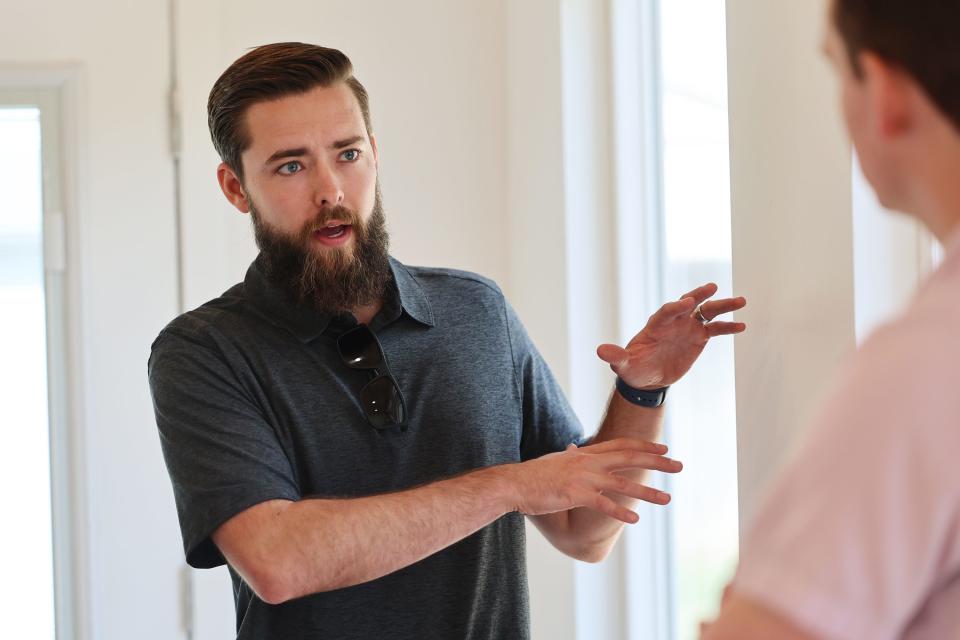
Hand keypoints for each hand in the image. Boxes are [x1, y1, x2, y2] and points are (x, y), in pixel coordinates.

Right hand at [503, 438, 681, 522]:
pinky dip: (620, 512)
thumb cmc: (533, 475)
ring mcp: (583, 478)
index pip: (621, 446)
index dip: (644, 446)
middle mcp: (588, 462)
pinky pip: (603, 504)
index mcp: (585, 454)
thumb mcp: (555, 460)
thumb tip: (573, 447)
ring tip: (667, 499)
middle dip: (656, 461)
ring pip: (622, 483)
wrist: (514, 483)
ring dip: (647, 491)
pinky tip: (635, 520)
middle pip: (629, 458)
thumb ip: (569, 455)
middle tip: (678, 465)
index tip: (663, 448)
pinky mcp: (575, 494)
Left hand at [597, 283, 745, 388]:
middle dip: (699, 295)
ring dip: (722, 306)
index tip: (686, 303)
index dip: (675, 307)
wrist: (648, 377)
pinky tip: (741, 325)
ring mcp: (687, 327)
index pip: (666, 311)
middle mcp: (674, 321)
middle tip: (712, 287)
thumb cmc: (633, 368)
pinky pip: (715, 329)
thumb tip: (600, 351)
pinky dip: (727, 327)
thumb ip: (615, 356)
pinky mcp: (699, 338)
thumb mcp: (623, 364)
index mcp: (655, 325)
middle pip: (688, 304)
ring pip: (706, 312)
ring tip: (741, 301)